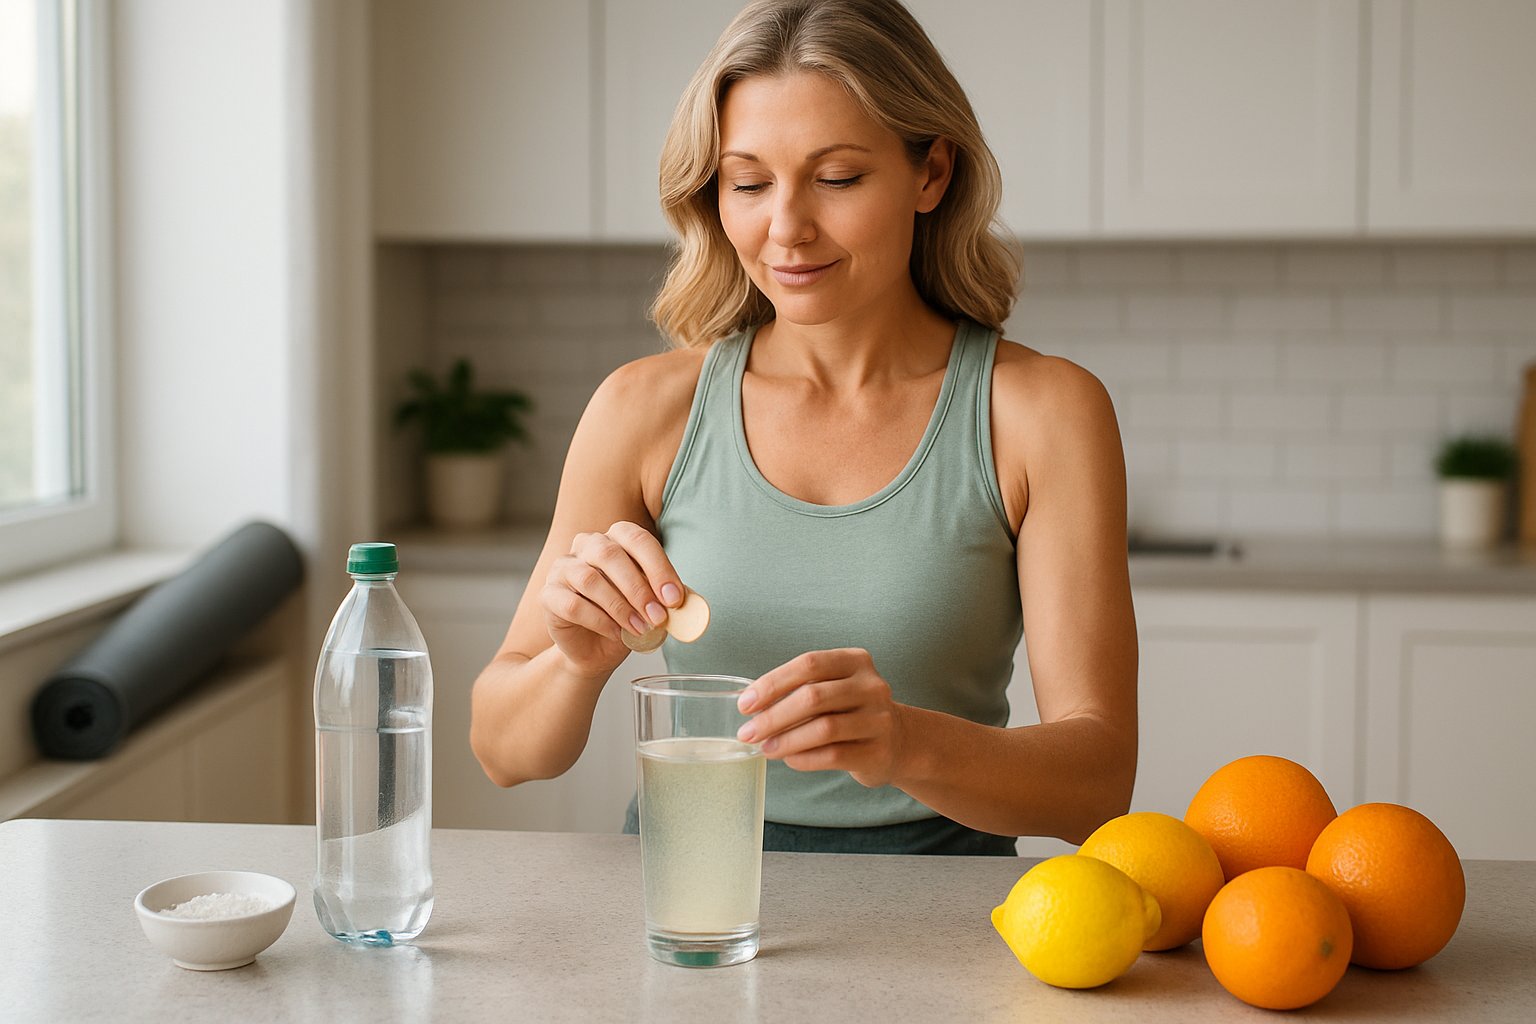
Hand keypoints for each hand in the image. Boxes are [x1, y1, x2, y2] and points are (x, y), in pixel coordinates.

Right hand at [540, 522, 683, 676]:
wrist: (595, 649)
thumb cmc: (627, 618)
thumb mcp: (653, 604)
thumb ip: (667, 598)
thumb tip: (688, 601)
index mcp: (615, 538)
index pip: (637, 539)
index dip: (658, 567)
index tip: (674, 598)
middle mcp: (586, 545)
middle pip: (610, 555)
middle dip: (639, 588)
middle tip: (659, 617)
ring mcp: (563, 568)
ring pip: (589, 579)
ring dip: (620, 607)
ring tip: (640, 628)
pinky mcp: (549, 595)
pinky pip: (573, 604)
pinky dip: (600, 621)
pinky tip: (616, 634)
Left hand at [735, 648, 907, 788]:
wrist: (897, 741)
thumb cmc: (850, 710)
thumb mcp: (832, 688)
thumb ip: (798, 689)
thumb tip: (750, 704)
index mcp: (855, 661)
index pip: (808, 664)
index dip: (772, 683)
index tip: (745, 704)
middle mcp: (871, 686)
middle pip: (813, 697)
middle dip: (773, 716)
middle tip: (748, 733)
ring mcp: (879, 719)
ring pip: (823, 728)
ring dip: (786, 740)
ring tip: (765, 749)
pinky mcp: (878, 751)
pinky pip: (833, 756)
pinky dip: (804, 759)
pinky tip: (789, 760)